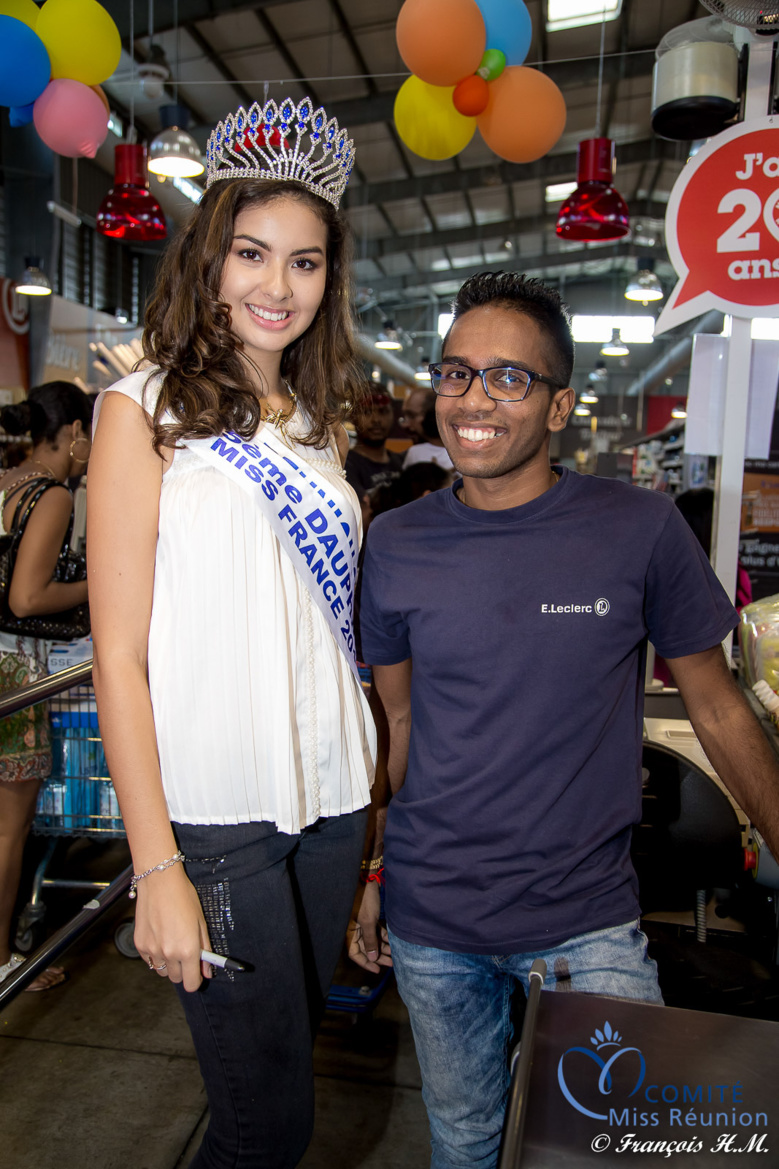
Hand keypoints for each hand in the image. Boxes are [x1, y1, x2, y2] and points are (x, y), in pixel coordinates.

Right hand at [133, 863, 212, 991]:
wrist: (159, 882)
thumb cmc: (184, 898)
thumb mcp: (201, 922)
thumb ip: (204, 949)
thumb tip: (206, 970)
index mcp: (188, 950)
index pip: (191, 983)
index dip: (195, 980)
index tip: (197, 974)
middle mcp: (169, 954)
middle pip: (176, 979)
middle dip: (183, 971)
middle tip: (185, 953)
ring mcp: (152, 950)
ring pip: (162, 971)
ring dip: (168, 965)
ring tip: (171, 944)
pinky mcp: (139, 945)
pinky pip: (149, 960)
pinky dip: (155, 955)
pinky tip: (160, 937)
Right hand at [347, 880, 391, 971]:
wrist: (367, 877)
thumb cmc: (364, 898)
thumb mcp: (368, 921)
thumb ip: (369, 940)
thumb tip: (373, 958)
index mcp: (349, 932)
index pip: (355, 953)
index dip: (365, 963)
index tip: (377, 970)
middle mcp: (354, 929)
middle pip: (365, 948)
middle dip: (377, 957)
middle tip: (391, 963)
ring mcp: (362, 923)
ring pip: (372, 940)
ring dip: (383, 947)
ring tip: (394, 954)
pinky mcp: (370, 916)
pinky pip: (376, 931)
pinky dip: (383, 937)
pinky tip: (393, 942)